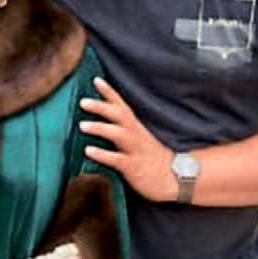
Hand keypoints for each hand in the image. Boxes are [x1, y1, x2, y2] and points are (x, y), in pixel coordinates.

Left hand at [79, 77, 175, 201]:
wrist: (176, 179)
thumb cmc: (153, 159)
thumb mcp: (139, 140)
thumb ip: (123, 130)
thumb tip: (103, 123)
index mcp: (136, 128)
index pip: (122, 106)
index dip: (109, 92)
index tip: (96, 79)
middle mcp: (136, 135)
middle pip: (119, 116)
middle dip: (102, 107)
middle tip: (83, 101)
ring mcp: (135, 150)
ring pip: (118, 135)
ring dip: (100, 128)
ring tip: (82, 125)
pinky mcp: (134, 167)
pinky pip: (117, 159)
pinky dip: (102, 154)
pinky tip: (88, 151)